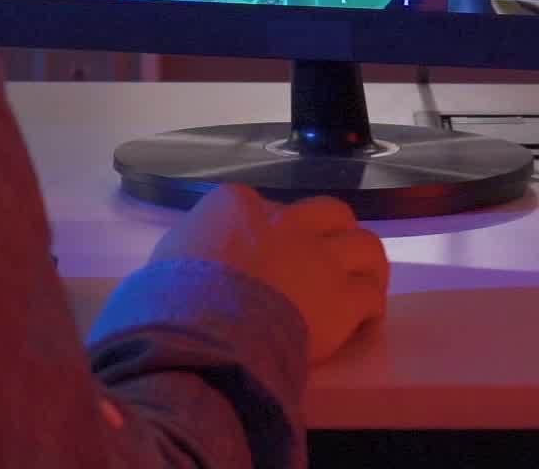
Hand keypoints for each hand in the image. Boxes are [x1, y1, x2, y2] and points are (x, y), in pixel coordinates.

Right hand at [151, 184, 388, 364]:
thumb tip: (193, 256)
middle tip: (332, 255)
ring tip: (365, 280)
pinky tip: (365, 318)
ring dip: (367, 264)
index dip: (276, 230)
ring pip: (365, 246)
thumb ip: (192, 244)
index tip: (271, 254)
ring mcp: (319, 259)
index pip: (270, 206)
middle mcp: (287, 223)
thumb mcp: (168, 255)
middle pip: (330, 214)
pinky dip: (370, 306)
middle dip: (335, 232)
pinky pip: (370, 296)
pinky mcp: (342, 300)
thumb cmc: (172, 299)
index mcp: (239, 206)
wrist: (201, 332)